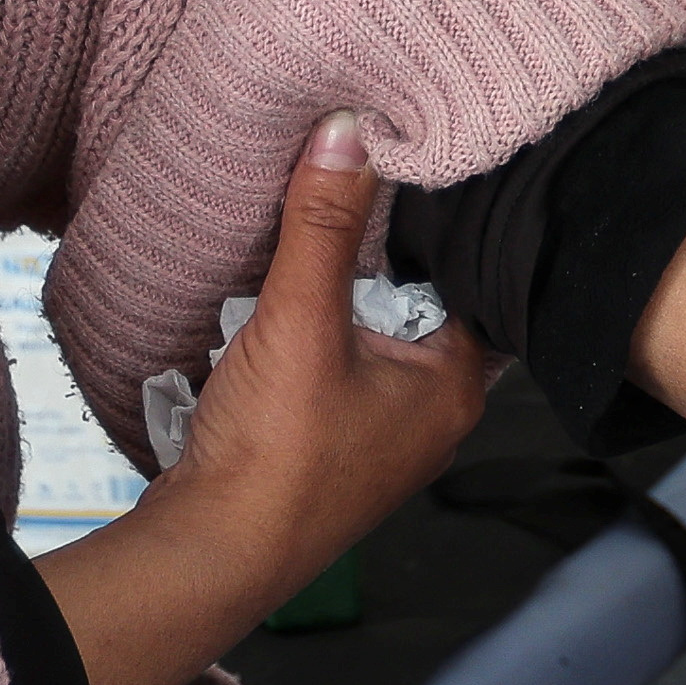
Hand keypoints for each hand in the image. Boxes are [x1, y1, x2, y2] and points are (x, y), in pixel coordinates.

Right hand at [171, 113, 491, 550]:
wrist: (210, 553)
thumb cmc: (274, 458)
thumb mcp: (300, 321)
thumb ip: (323, 224)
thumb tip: (348, 130)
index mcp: (453, 388)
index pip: (474, 283)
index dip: (444, 231)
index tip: (416, 176)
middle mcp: (431, 418)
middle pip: (420, 308)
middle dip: (381, 261)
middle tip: (353, 201)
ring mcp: (381, 439)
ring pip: (374, 340)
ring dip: (340, 302)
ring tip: (311, 249)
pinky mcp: (331, 450)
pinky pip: (337, 372)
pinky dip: (313, 340)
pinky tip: (276, 313)